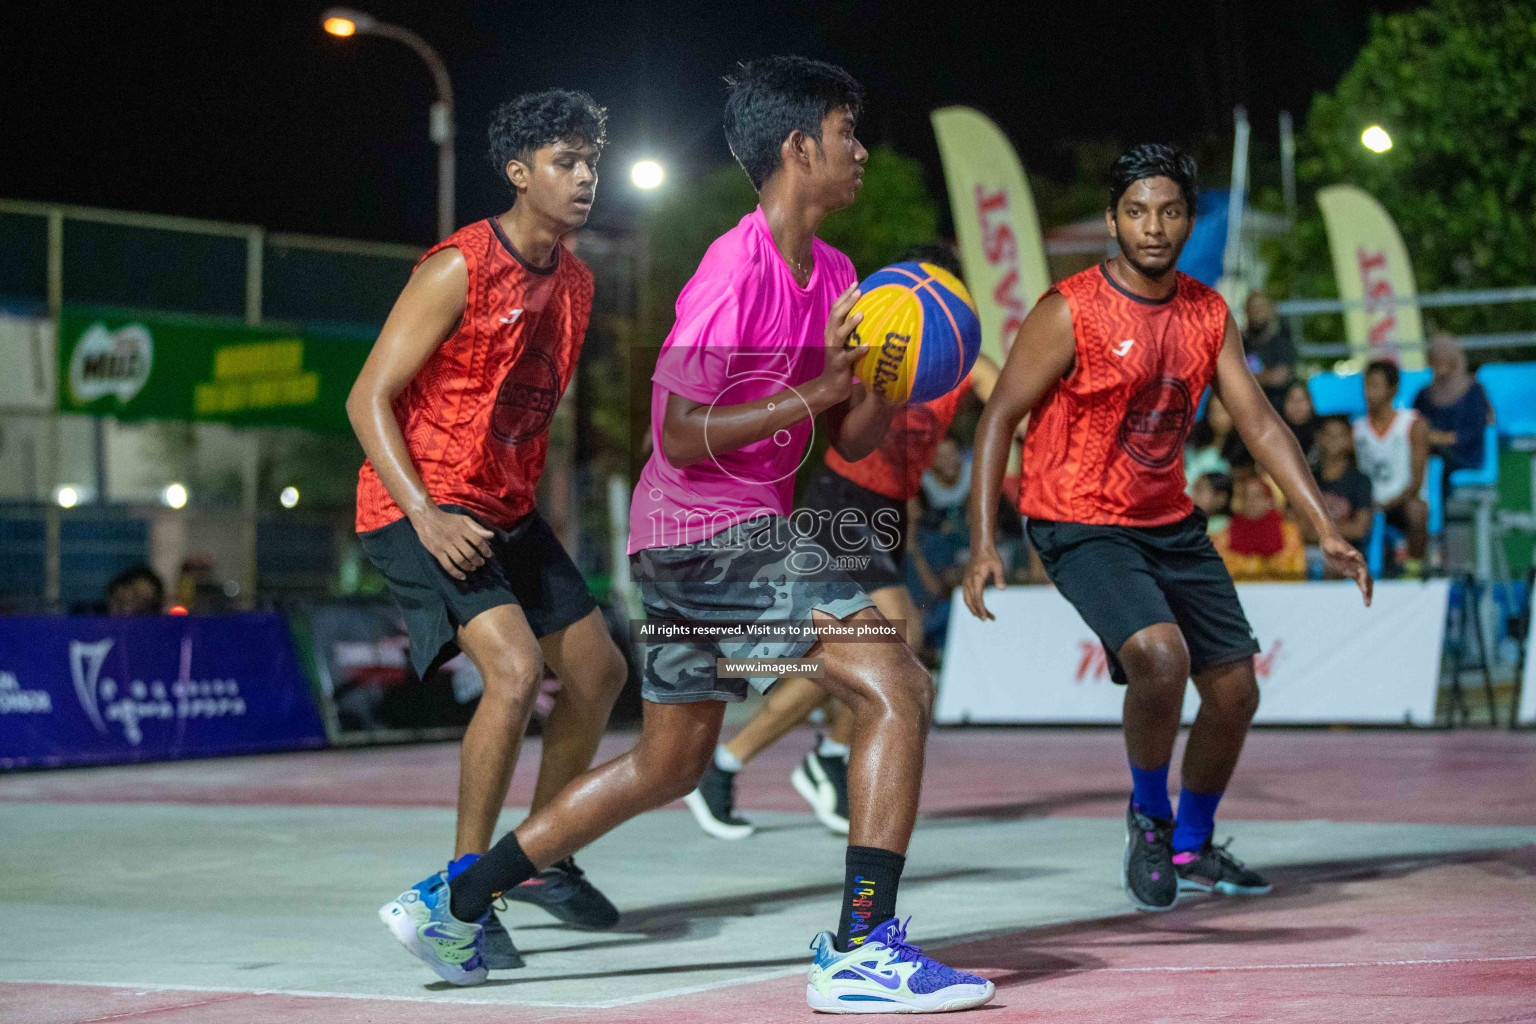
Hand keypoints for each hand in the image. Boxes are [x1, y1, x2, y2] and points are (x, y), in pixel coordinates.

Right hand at [411, 507, 494, 580]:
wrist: (426, 518)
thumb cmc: (448, 519)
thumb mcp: (464, 519)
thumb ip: (477, 527)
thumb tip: (492, 535)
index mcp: (462, 528)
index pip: (478, 540)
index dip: (485, 549)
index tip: (489, 555)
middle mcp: (454, 537)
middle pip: (469, 552)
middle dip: (478, 560)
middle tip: (481, 563)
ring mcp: (444, 545)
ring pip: (459, 560)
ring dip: (468, 567)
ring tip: (473, 568)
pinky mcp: (437, 552)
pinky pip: (447, 565)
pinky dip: (456, 573)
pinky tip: (462, 576)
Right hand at [816, 283, 865, 406]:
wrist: (831, 386)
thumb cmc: (843, 361)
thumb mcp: (846, 342)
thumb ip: (851, 329)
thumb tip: (867, 312)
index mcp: (832, 330)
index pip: (836, 309)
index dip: (845, 295)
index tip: (856, 283)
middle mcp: (831, 338)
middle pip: (836, 316)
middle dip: (847, 302)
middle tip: (859, 291)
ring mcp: (834, 351)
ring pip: (840, 334)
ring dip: (850, 324)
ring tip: (862, 314)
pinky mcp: (839, 365)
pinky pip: (848, 357)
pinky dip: (857, 351)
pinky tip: (867, 346)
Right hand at [961, 546, 1007, 620]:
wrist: (980, 548)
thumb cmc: (990, 556)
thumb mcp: (998, 565)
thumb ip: (1000, 577)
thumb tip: (1002, 589)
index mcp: (976, 578)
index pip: (977, 598)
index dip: (981, 609)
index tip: (986, 618)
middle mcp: (968, 582)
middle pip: (971, 601)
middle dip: (978, 612)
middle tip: (988, 619)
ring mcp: (966, 582)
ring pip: (967, 600)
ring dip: (974, 609)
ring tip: (984, 616)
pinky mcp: (966, 581)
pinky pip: (966, 596)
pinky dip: (971, 604)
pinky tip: (978, 607)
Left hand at [1320, 531, 1372, 606]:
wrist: (1329, 540)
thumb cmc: (1332, 543)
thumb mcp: (1337, 547)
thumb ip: (1346, 551)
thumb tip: (1354, 553)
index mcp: (1358, 559)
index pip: (1363, 572)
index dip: (1363, 581)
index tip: (1363, 590)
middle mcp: (1359, 564)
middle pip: (1367, 580)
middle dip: (1368, 591)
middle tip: (1368, 603)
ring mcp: (1355, 568)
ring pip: (1364, 582)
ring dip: (1366, 592)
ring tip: (1367, 604)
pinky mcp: (1349, 570)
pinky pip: (1357, 581)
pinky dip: (1361, 588)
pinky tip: (1364, 596)